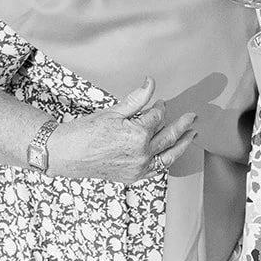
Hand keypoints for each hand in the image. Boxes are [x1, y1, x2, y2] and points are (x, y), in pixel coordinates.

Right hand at [47, 78, 198, 184]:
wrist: (68, 155)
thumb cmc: (86, 132)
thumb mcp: (113, 112)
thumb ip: (137, 99)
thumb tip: (150, 82)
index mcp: (138, 135)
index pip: (157, 116)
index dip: (159, 107)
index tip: (160, 102)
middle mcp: (142, 154)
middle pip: (169, 136)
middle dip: (182, 125)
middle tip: (192, 117)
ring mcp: (139, 168)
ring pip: (169, 156)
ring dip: (182, 144)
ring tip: (191, 135)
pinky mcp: (134, 177)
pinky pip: (157, 169)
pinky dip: (166, 160)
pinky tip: (172, 153)